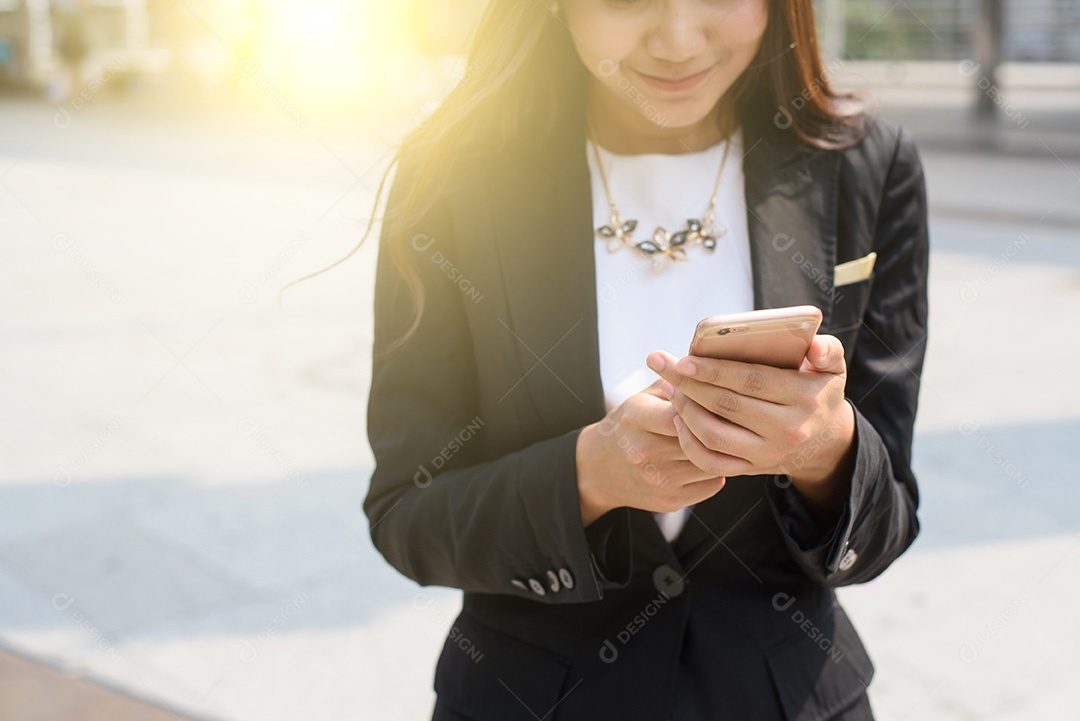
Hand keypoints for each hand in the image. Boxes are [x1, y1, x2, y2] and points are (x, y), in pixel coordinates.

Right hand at [576, 378, 726, 525]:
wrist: (598, 470)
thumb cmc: (627, 427)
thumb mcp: (641, 398)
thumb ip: (673, 381)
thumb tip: (707, 363)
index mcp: (635, 419)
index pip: (679, 412)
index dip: (703, 405)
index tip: (715, 399)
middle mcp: (644, 452)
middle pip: (700, 438)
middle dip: (720, 426)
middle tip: (734, 416)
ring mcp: (657, 481)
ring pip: (711, 462)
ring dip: (722, 449)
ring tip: (726, 436)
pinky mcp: (669, 501)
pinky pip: (712, 484)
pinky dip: (717, 469)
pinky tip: (711, 458)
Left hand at [645, 335, 855, 515]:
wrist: (824, 442)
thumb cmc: (817, 391)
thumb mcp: (832, 369)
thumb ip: (828, 350)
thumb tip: (814, 344)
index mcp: (804, 397)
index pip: (751, 381)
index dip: (715, 370)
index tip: (684, 359)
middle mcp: (787, 429)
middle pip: (726, 405)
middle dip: (689, 384)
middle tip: (663, 366)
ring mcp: (767, 453)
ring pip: (715, 435)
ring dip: (686, 411)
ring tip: (670, 389)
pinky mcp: (752, 469)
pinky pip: (712, 462)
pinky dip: (690, 443)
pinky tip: (678, 419)